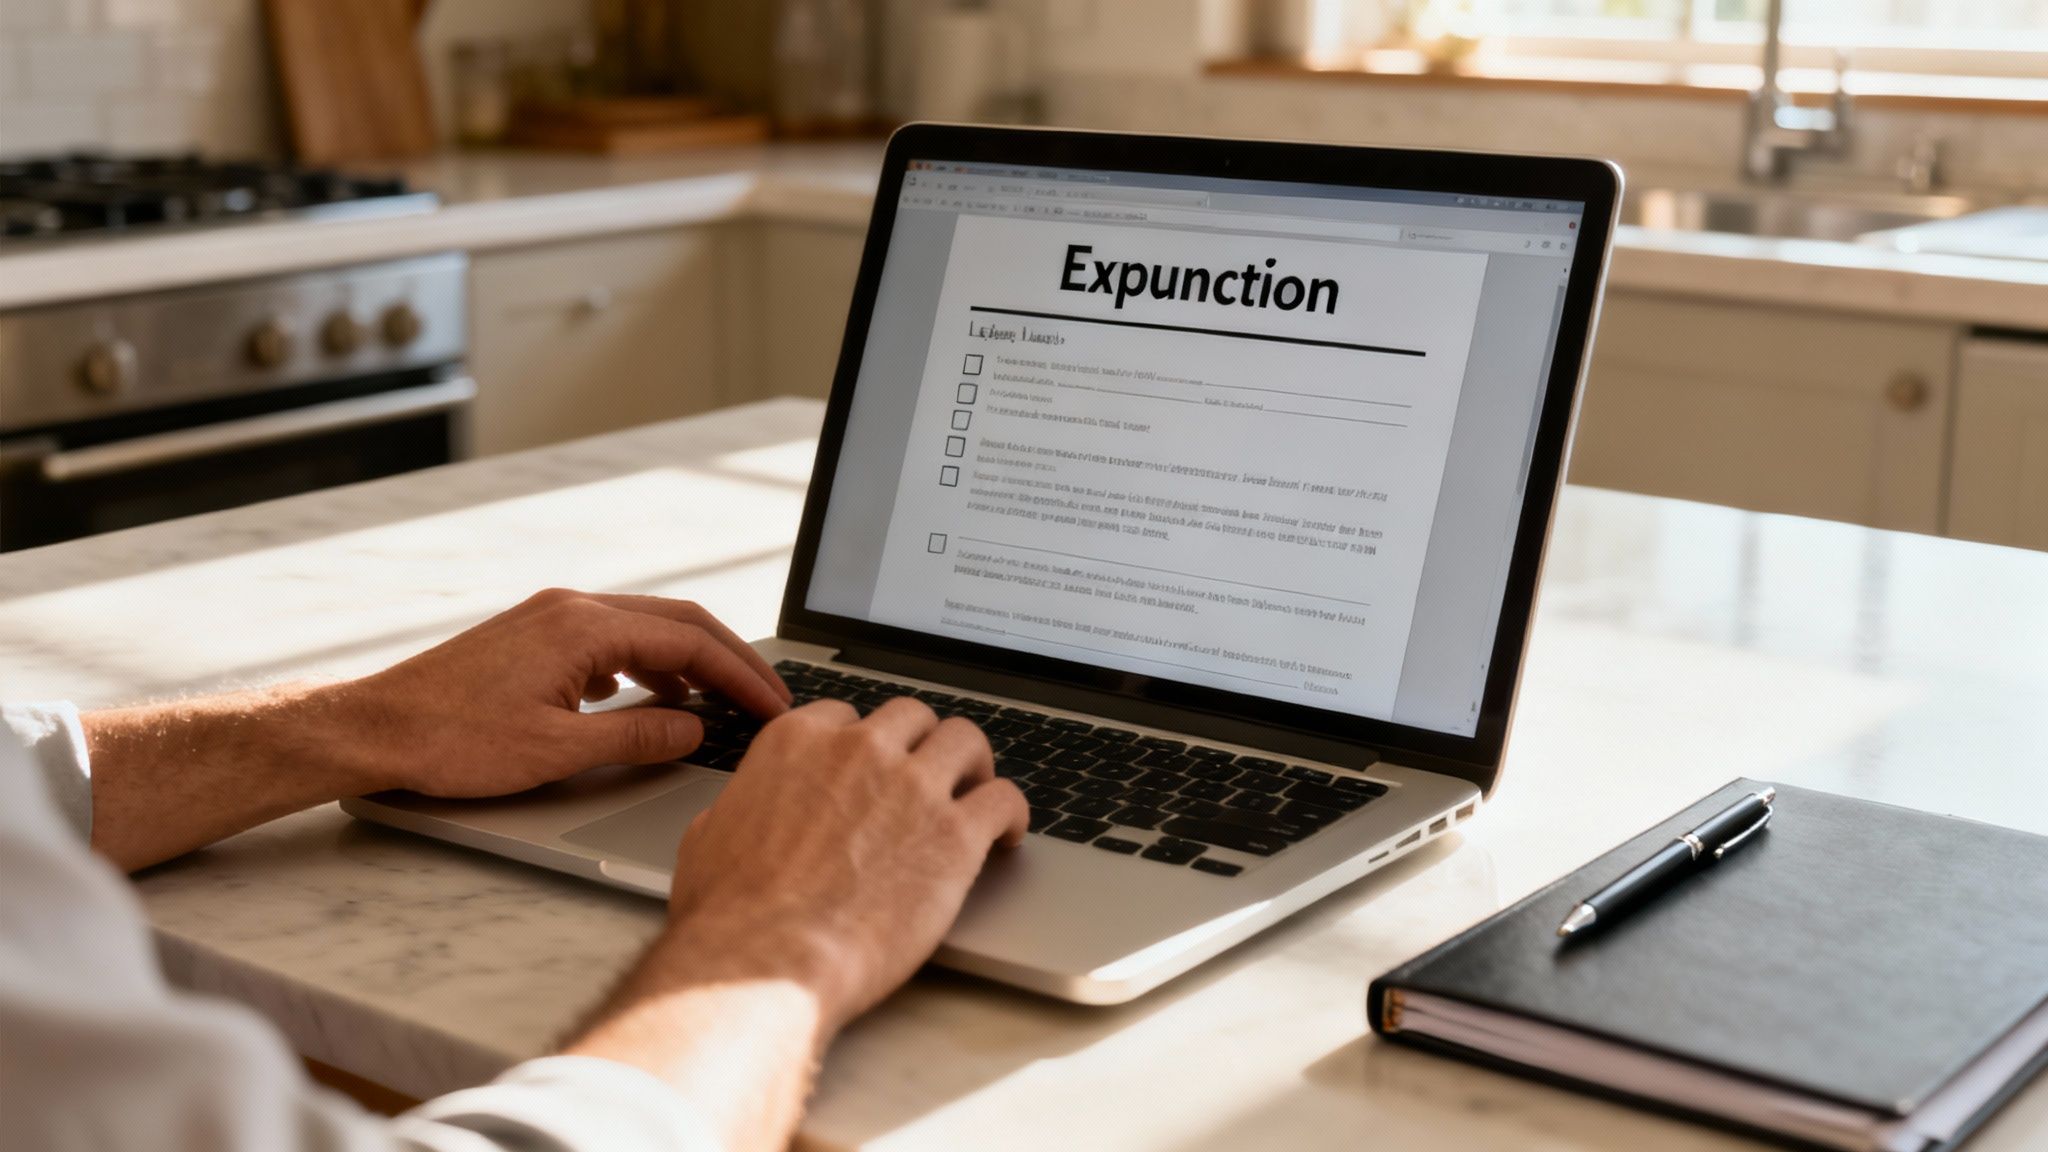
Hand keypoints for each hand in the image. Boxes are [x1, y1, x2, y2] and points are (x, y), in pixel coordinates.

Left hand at [339, 588, 790, 796]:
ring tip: (721, 705)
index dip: (741, 676)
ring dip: (689, 663)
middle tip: (766, 699)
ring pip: (645, 628)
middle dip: (728, 660)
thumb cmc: (453, 741)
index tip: (773, 705)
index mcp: (583, 627)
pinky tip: (652, 699)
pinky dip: (648, 665)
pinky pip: (612, 640)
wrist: (375, 728)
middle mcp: (571, 608)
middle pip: (677, 621)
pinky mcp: (534, 637)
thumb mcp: (559, 751)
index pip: (689, 641)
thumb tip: (694, 731)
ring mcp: (550, 618)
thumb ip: (637, 738)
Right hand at [664, 697, 1028, 1031]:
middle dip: (923, 743)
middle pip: (913, 717)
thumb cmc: (731, 914)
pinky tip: (1008, 833)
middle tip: (931, 774)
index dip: (867, 743)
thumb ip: (737, 810)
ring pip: (966, 740)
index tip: (876, 765)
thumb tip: (737, 817)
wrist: (768, 961)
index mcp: (798, 742)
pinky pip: (1004, 798)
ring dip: (973, 763)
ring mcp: (912, 787)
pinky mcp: (955, 834)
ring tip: (977, 790)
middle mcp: (859, 750)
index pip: (849, 716)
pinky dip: (1012, 811)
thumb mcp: (709, 839)